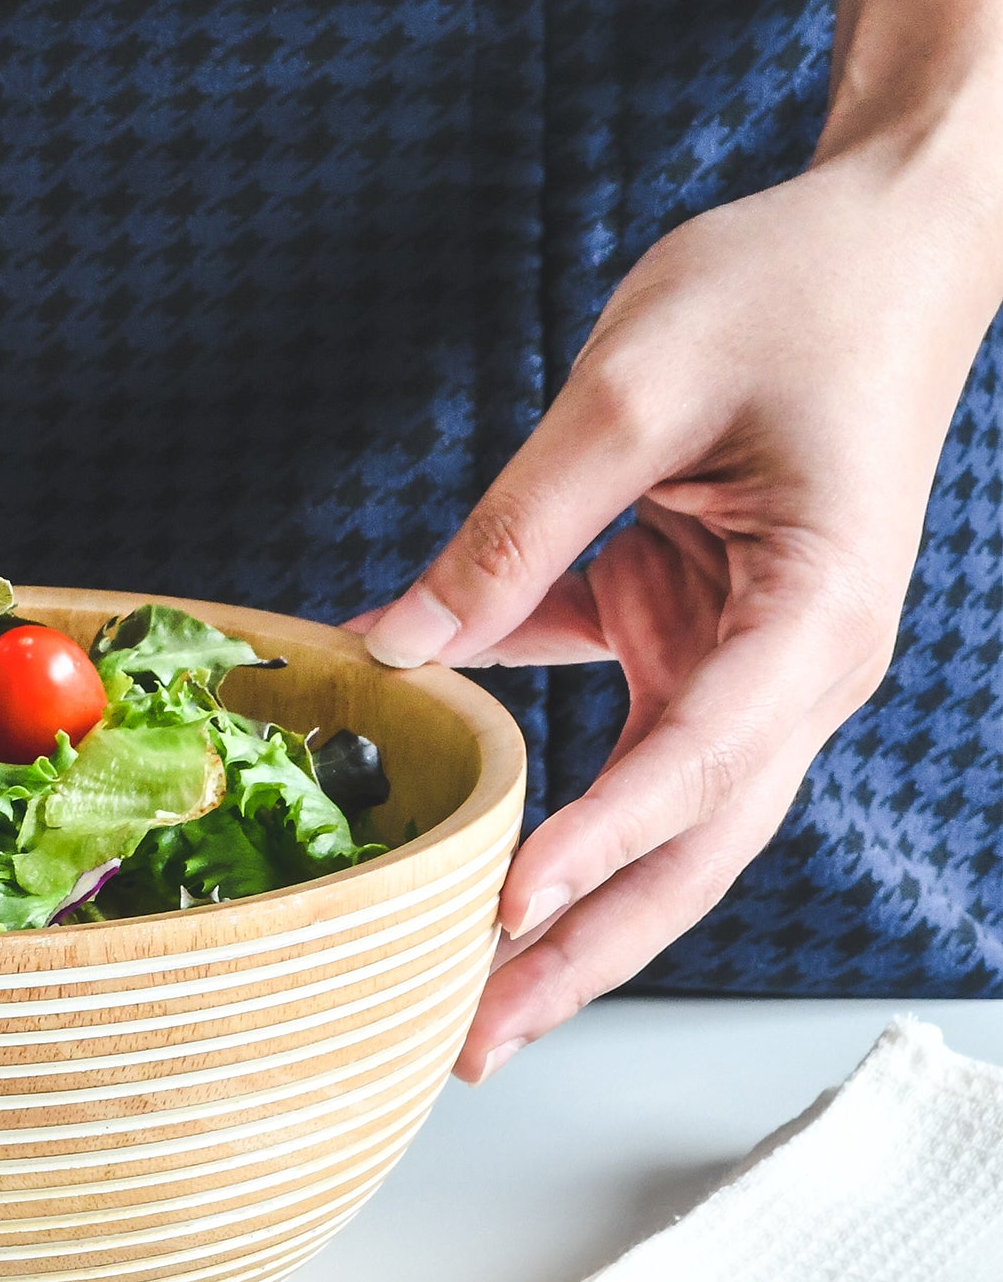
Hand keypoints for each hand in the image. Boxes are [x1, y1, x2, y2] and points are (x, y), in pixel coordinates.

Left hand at [353, 130, 1000, 1081]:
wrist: (884, 242)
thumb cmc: (789, 292)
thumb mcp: (633, 389)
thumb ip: (513, 528)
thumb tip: (396, 644)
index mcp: (816, 616)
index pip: (697, 760)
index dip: (597, 844)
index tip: (502, 912)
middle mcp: (798, 667)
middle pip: (688, 845)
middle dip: (584, 948)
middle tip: (473, 1040)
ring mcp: (753, 657)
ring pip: (656, 814)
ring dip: (566, 898)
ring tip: (467, 984)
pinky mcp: (702, 626)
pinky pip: (618, 723)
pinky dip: (542, 777)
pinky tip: (462, 819)